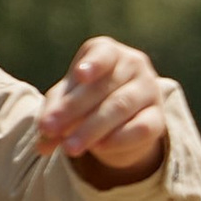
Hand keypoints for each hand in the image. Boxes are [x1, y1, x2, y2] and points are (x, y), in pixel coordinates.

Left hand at [38, 36, 170, 186]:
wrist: (121, 120)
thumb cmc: (87, 100)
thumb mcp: (66, 101)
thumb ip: (53, 115)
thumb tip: (42, 142)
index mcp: (108, 52)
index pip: (103, 54)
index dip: (93, 64)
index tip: (80, 75)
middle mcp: (133, 64)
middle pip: (104, 87)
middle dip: (73, 110)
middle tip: (50, 129)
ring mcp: (149, 90)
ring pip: (120, 107)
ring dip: (91, 129)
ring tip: (69, 148)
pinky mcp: (158, 117)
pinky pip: (141, 127)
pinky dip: (119, 138)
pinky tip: (100, 148)